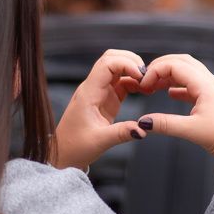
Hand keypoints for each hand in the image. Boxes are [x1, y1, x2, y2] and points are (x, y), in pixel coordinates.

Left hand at [51, 49, 147, 169]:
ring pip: (117, 68)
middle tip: (148, 76)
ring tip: (149, 85)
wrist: (64, 154)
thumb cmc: (75, 147)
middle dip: (131, 61)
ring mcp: (100, 92)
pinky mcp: (106, 99)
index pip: (106, 64)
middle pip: (112, 59)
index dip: (126, 63)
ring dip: (134, 71)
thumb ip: (122, 133)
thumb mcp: (100, 141)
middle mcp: (93, 88)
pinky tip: (144, 91)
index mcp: (89, 93)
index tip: (141, 76)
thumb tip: (144, 128)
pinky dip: (134, 82)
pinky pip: (122, 82)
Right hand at [136, 54, 213, 172]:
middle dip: (162, 66)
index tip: (143, 86)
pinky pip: (195, 86)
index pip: (174, 65)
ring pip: (189, 72)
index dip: (155, 72)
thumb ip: (165, 124)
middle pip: (183, 61)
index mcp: (205, 85)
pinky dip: (180, 86)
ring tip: (154, 86)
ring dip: (171, 76)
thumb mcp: (191, 130)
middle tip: (146, 78)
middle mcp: (211, 83)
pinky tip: (171, 94)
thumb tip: (142, 123)